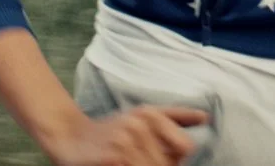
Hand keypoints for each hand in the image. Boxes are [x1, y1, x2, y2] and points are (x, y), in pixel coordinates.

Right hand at [47, 105, 208, 165]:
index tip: (167, 158)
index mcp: (151, 113)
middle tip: (138, 159)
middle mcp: (139, 124)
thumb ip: (175, 117)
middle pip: (168, 163)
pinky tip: (119, 164)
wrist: (69, 136)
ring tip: (127, 161)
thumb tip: (205, 118)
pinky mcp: (112, 158)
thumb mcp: (143, 116)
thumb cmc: (111, 129)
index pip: (185, 147)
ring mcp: (125, 141)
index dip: (177, 159)